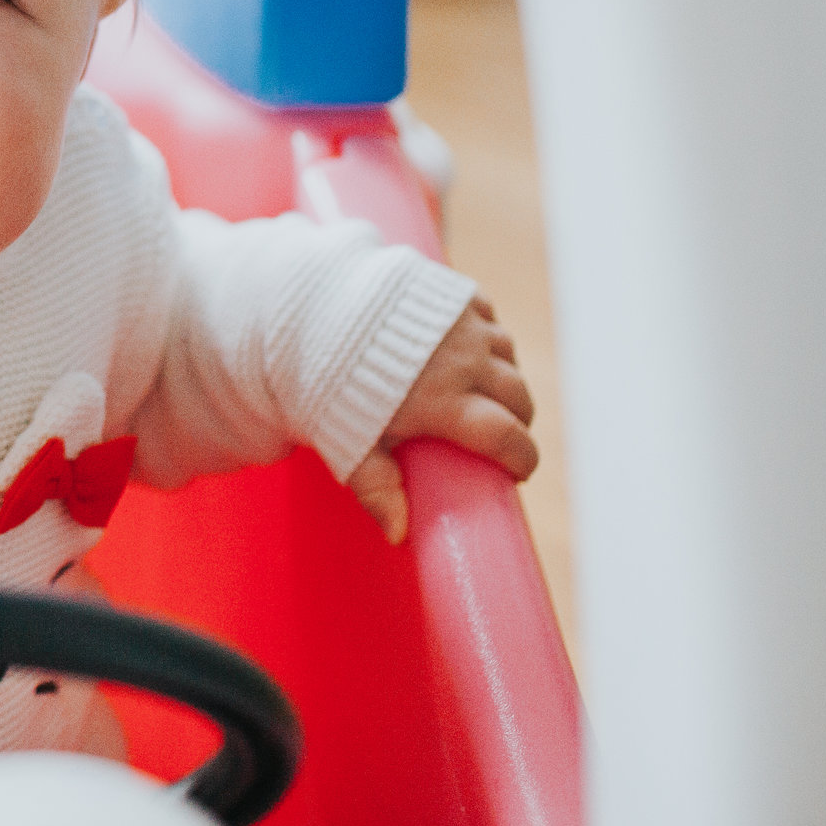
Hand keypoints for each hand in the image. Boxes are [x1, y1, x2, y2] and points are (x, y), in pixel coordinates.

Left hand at [347, 295, 537, 543]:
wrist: (304, 308)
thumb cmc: (323, 384)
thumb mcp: (347, 442)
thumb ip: (377, 487)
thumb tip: (398, 534)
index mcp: (445, 401)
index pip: (507, 436)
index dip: (522, 457)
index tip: (518, 471)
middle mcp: (464, 359)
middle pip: (517, 395)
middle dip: (517, 419)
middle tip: (501, 435)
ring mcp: (462, 321)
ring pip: (506, 354)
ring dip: (503, 376)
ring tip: (483, 393)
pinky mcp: (452, 290)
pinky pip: (487, 316)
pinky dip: (486, 335)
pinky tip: (468, 348)